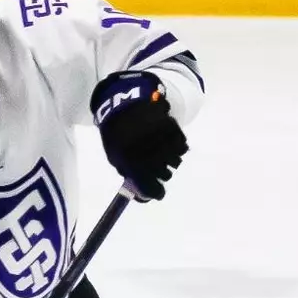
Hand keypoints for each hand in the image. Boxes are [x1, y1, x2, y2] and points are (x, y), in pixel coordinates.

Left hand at [91, 71, 188, 200]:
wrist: (124, 102)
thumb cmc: (118, 133)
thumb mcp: (116, 156)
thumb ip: (130, 175)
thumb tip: (144, 195)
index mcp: (129, 159)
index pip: (148, 185)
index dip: (156, 192)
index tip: (159, 193)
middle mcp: (146, 150)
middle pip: (165, 175)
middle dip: (162, 173)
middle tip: (157, 167)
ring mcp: (160, 138)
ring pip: (176, 162)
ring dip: (170, 160)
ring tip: (162, 151)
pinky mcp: (171, 126)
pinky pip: (182, 147)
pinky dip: (177, 147)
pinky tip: (168, 141)